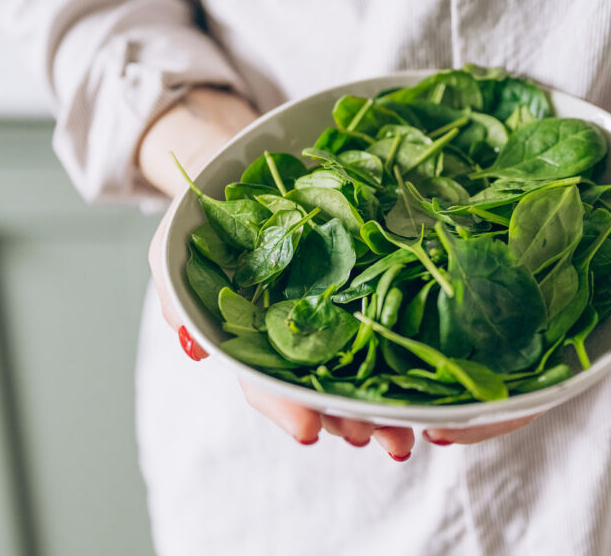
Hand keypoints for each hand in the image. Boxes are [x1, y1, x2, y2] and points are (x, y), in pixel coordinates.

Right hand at [140, 88, 427, 458]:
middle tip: (381, 440)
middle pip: (325, 385)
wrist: (236, 169)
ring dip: (388, 404)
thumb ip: (176, 291)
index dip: (285, 406)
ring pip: (364, 365)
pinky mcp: (368, 278)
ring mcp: (334, 307)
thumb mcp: (174, 246)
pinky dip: (414, 352)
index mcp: (252, 329)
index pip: (266, 377)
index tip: (310, 432)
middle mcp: (296, 328)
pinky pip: (396, 316)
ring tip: (412, 431)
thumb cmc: (206, 215)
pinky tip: (436, 381)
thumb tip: (195, 344)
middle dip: (352, 419)